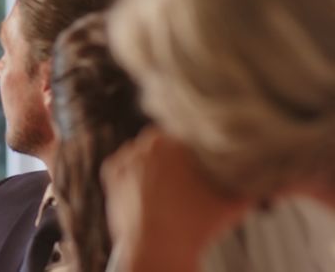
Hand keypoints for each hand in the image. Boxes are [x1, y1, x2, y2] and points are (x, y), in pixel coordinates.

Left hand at [101, 128, 250, 271]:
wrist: (157, 248)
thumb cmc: (197, 225)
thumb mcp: (237, 200)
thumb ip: (253, 179)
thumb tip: (270, 170)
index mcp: (179, 139)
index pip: (192, 132)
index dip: (201, 147)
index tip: (203, 160)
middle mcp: (149, 141)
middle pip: (167, 141)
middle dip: (177, 155)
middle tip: (188, 177)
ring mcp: (127, 155)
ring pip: (145, 152)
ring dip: (154, 163)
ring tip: (169, 188)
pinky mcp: (110, 171)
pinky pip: (124, 164)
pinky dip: (134, 174)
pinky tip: (149, 189)